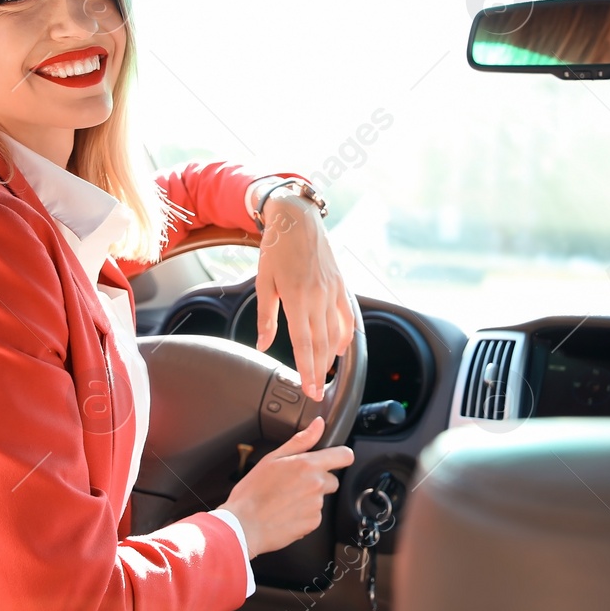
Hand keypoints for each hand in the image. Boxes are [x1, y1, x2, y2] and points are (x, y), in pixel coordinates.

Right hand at [219, 417, 353, 556]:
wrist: (243, 525)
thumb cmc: (252, 493)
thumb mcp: (272, 458)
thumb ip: (300, 440)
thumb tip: (318, 425)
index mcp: (308, 465)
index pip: (344, 456)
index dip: (341, 455)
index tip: (335, 458)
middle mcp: (316, 485)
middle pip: (331, 479)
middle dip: (318, 479)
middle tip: (294, 482)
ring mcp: (316, 506)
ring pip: (320, 498)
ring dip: (309, 497)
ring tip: (285, 499)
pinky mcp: (312, 524)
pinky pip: (314, 515)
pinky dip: (303, 514)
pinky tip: (285, 512)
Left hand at [255, 193, 353, 398]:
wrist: (297, 218)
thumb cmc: (276, 248)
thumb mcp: (263, 282)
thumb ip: (266, 317)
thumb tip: (263, 345)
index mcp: (296, 297)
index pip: (303, 343)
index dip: (307, 369)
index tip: (309, 389)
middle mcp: (318, 296)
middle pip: (321, 344)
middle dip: (319, 371)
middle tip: (316, 393)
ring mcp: (332, 291)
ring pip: (334, 333)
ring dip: (330, 358)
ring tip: (325, 376)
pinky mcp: (340, 285)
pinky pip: (346, 317)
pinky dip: (345, 336)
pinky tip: (340, 349)